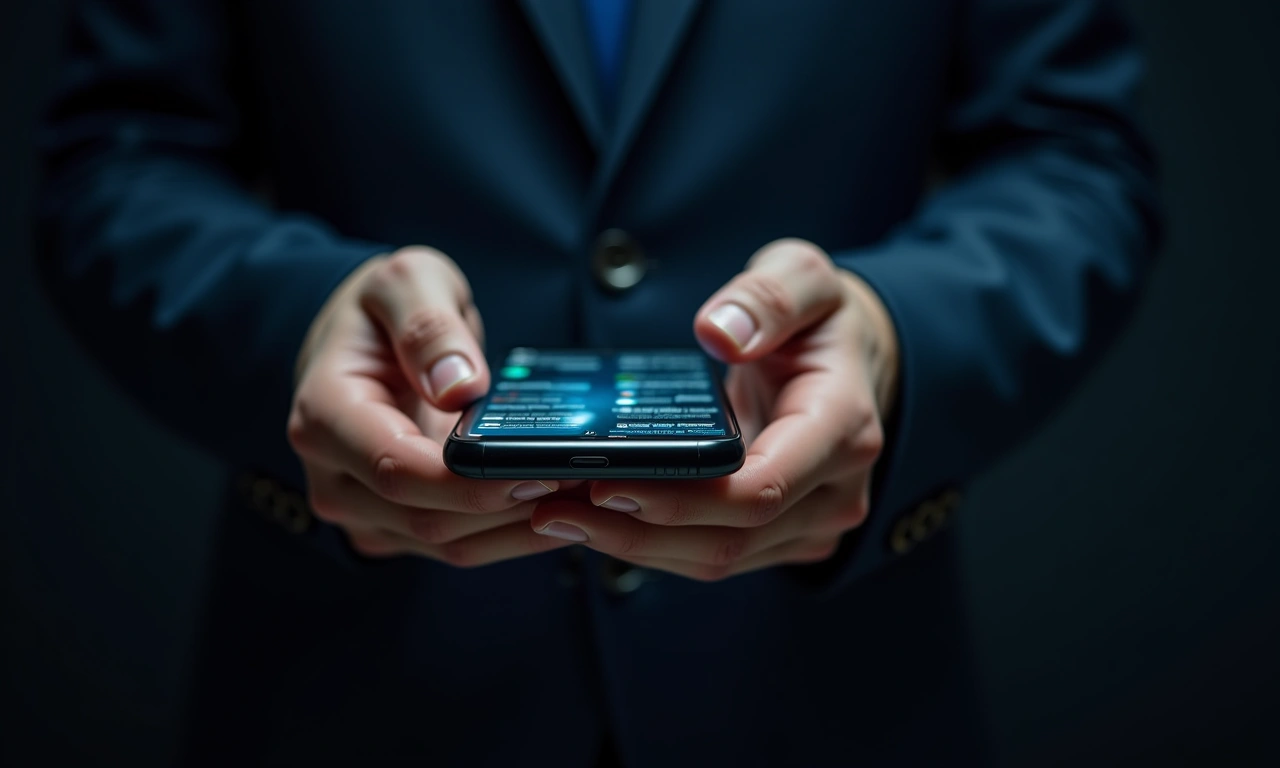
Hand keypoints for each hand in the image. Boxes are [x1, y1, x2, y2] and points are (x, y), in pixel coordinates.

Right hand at [287, 246, 572, 564]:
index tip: (537, 469)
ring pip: (449, 544)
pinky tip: (562, 503)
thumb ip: (428, 326)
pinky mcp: (394, 528)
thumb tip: (459, 386)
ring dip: (521, 526)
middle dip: (510, 506)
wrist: (362, 341)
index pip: (396, 469)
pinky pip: (459, 544)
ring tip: (587, 491)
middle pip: (428, 518)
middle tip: (585, 478)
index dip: (470, 481)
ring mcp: (363, 511)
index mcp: (324, 415)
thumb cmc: (382, 309)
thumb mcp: (406, 282)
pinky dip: (513, 531)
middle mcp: (334, 476)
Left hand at [531, 239, 898, 580]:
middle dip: (637, 532)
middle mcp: (835, 491)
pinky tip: (596, 520)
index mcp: (843, 427)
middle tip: (552, 509)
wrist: (850, 363)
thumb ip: (769, 296)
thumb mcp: (804, 278)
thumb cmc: (821, 321)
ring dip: (634, 546)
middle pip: (729, 538)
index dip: (682, 498)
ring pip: (716, 558)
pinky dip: (652, 543)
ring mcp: (809, 523)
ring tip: (556, 517)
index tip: (607, 484)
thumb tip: (719, 332)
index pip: (761, 489)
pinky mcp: (782, 538)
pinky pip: (714, 554)